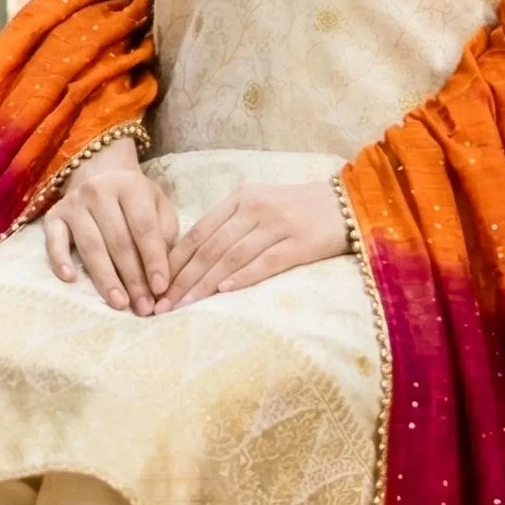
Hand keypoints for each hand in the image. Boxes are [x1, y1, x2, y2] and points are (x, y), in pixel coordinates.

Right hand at [44, 137, 179, 313]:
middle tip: (143, 306)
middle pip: (118, 241)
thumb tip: (162, 275)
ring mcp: (74, 203)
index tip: (161, 288)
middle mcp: (99, 191)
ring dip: (106, 278)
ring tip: (119, 303)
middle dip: (133, 278)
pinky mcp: (54, 216)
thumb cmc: (136, 201)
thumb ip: (165, 235)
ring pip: (91, 246)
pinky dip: (60, 260)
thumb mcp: (159, 207)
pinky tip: (70, 279)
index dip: (153, 260)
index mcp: (130, 186)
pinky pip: (54, 241)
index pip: (144, 228)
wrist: (101, 175)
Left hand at [157, 180, 348, 311]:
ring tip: (184, 306)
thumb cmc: (300, 209)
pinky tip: (223, 292)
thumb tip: (196, 259)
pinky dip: (242, 277)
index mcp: (240, 198)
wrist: (348, 203)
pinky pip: (265, 262)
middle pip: (209, 248)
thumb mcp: (261, 206)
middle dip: (182, 279)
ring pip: (230, 257)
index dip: (175, 261)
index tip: (156, 285)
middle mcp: (254, 208)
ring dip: (204, 285)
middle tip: (161, 305)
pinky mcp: (298, 243)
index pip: (198, 232)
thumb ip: (231, 225)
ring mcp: (277, 224)